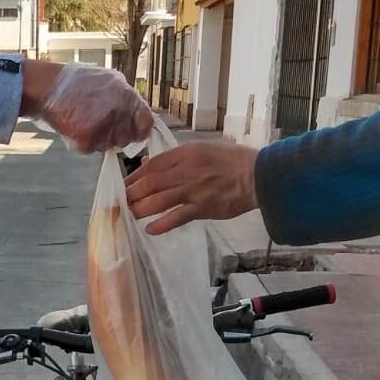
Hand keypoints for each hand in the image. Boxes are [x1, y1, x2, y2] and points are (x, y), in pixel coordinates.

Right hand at [24, 61, 154, 153]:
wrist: (49, 87)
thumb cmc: (79, 82)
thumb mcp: (111, 80)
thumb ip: (127, 98)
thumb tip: (140, 114)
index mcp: (127, 96)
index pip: (146, 123)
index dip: (140, 130)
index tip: (133, 131)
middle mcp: (118, 112)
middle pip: (127, 138)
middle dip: (117, 134)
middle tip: (100, 123)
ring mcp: (102, 128)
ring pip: (109, 146)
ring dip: (100, 139)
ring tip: (85, 121)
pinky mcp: (87, 140)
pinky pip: (92, 150)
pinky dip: (84, 143)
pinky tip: (76, 126)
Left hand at [126, 142, 259, 234]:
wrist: (258, 175)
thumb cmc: (232, 161)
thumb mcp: (203, 149)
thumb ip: (177, 158)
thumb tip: (150, 165)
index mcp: (186, 153)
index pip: (152, 165)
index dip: (134, 177)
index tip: (124, 186)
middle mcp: (186, 169)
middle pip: (150, 183)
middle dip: (132, 195)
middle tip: (121, 204)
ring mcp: (193, 189)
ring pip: (158, 200)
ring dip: (140, 209)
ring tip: (130, 216)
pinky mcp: (202, 207)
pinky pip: (176, 217)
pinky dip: (161, 224)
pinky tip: (150, 229)